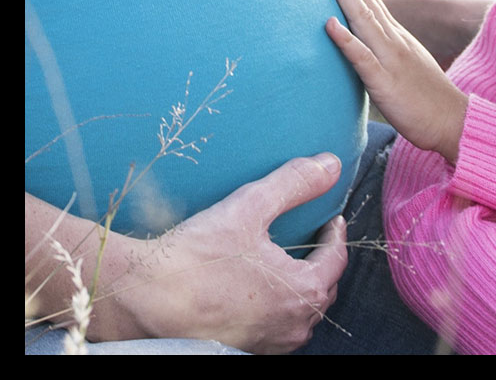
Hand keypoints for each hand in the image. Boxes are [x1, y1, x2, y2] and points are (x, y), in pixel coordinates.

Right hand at [88, 154, 348, 353]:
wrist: (140, 300)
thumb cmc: (195, 257)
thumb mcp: (250, 207)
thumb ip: (294, 183)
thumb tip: (332, 164)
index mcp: (303, 291)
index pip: (336, 260)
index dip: (335, 235)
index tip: (330, 219)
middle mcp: (292, 326)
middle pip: (323, 290)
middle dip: (322, 263)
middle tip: (312, 239)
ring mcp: (267, 344)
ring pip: (299, 315)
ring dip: (300, 290)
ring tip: (286, 265)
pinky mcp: (241, 351)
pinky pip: (273, 329)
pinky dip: (275, 309)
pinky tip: (255, 292)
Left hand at [320, 0, 466, 161]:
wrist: (454, 122)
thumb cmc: (426, 100)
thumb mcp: (403, 66)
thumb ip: (383, 50)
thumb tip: (362, 41)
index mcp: (395, 37)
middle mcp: (393, 40)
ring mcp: (390, 59)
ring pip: (363, 18)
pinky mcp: (386, 83)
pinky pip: (363, 59)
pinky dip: (346, 40)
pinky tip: (329, 24)